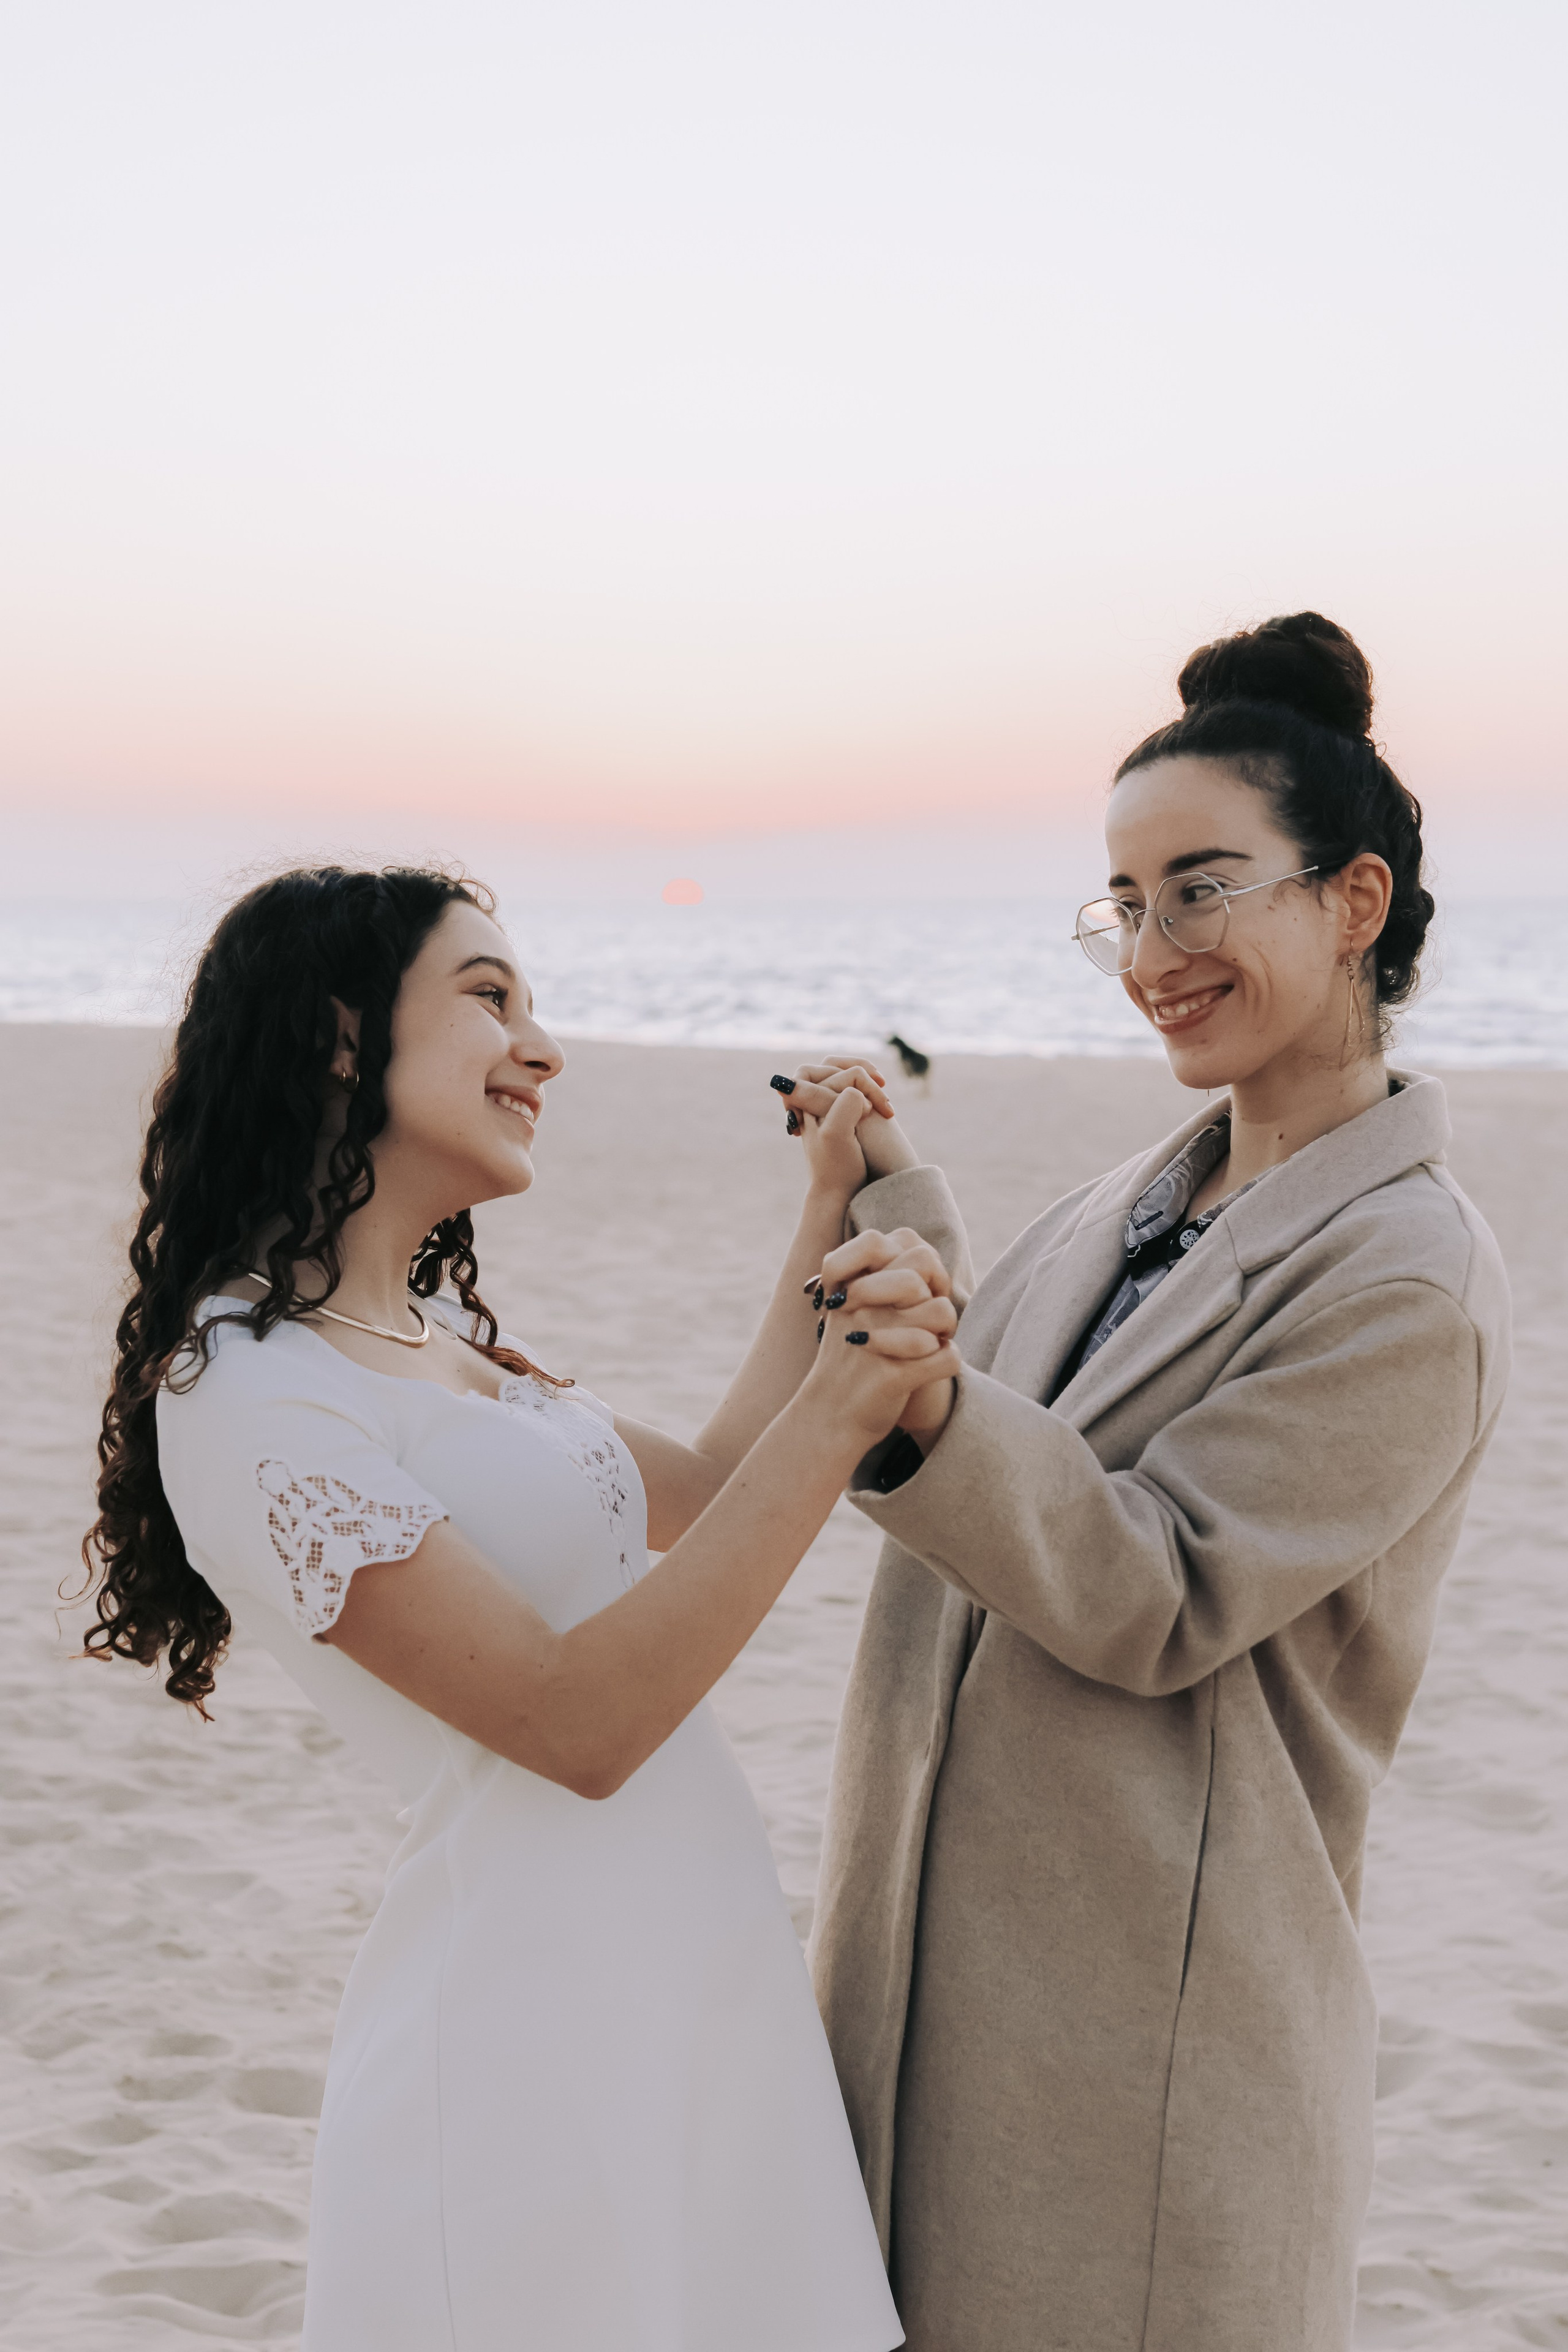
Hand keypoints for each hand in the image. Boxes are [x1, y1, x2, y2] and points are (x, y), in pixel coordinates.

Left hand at [769, 1058, 919, 1192]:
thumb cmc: (839, 1167)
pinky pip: (853, 1093)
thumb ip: (844, 1103)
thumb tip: (856, 1089)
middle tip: (882, 1087)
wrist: (842, 1194)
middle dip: (860, 1074)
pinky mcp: (841, 1118)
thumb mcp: (838, 1134)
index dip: (855, 1080)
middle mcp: (810, 1101)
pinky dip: (868, 1095)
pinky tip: (883, 1110)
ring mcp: (826, 1108)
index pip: (830, 1069)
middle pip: (834, 1067)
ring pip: (844, 1079)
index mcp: (802, 1100)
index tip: (870, 1104)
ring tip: (883, 1101)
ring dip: (865, 1083)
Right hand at [814, 1227, 958, 1446]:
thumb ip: (877, 1278)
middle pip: (925, 1267)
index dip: (925, 1265)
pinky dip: (947, 1363)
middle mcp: (861, 1308)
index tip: (920, 1291)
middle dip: (938, 1290)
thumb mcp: (847, 1312)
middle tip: (929, 1318)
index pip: (905, 1241)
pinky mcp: (892, 1377)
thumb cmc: (847, 1360)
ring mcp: (875, 1340)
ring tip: (929, 1344)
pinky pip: (949, 1356)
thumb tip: (926, 1253)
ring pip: (943, 1311)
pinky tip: (931, 1368)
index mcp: (851, 1286)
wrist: (828, 1418)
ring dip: (945, 1330)